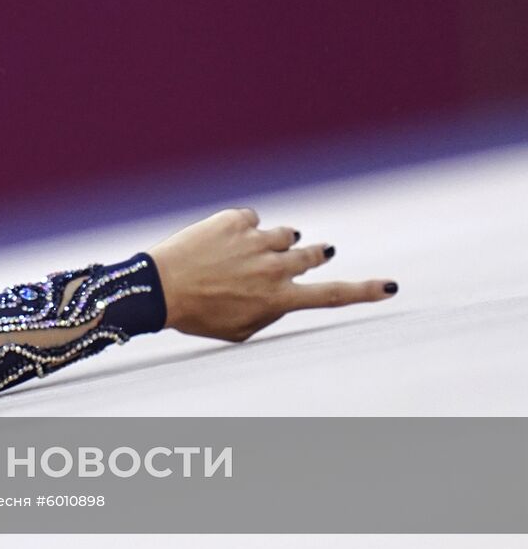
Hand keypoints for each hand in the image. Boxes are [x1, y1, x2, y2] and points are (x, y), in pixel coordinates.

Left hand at [146, 207, 397, 342]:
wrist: (157, 288)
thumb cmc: (196, 315)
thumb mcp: (239, 329)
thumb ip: (270, 313)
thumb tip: (286, 295)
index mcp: (279, 299)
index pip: (332, 296)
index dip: (366, 292)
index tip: (392, 287)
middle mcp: (274, 268)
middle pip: (312, 255)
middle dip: (315, 254)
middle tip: (313, 252)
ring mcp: (256, 241)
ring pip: (286, 234)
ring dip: (278, 241)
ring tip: (250, 252)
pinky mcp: (234, 220)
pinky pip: (252, 219)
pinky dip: (242, 228)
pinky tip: (221, 241)